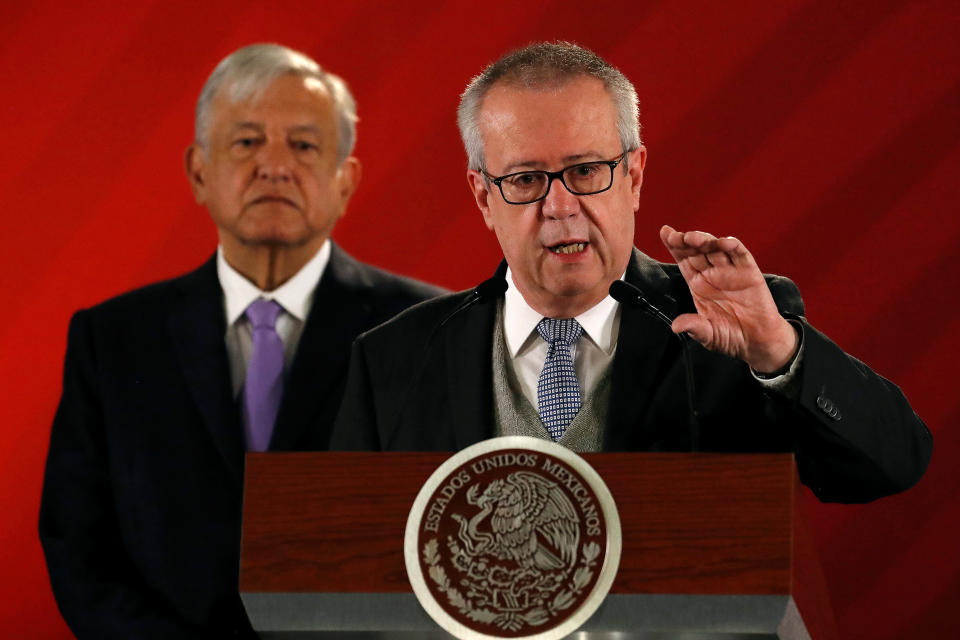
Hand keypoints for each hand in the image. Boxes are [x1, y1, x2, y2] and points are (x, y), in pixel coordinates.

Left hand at [659, 225, 797, 372]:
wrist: (757, 342)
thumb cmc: (731, 336)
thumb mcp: (708, 334)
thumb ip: (694, 327)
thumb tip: (676, 327)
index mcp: (698, 284)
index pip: (684, 260)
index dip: (674, 246)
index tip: (665, 233)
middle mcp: (712, 274)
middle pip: (696, 250)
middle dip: (685, 241)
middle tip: (676, 237)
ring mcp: (730, 271)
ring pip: (715, 248)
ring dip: (704, 240)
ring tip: (692, 238)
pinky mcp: (749, 272)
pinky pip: (740, 254)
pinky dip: (733, 245)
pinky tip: (723, 242)